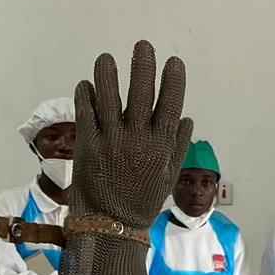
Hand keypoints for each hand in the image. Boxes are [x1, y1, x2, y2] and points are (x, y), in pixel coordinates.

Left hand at [59, 41, 193, 274]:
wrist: (110, 228)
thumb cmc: (141, 203)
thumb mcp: (167, 177)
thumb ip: (178, 147)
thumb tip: (188, 118)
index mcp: (161, 147)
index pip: (171, 105)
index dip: (173, 80)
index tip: (173, 61)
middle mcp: (138, 140)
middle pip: (142, 93)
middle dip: (143, 66)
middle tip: (142, 46)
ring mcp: (111, 141)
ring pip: (109, 96)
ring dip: (108, 73)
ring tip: (106, 59)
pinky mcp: (87, 146)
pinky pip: (86, 112)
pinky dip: (86, 95)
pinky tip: (86, 85)